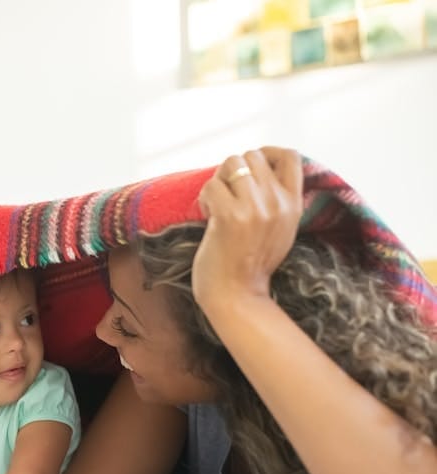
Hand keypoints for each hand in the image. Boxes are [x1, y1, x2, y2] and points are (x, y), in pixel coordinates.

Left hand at [193, 147, 303, 308]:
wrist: (237, 297)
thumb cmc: (250, 266)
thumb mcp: (280, 230)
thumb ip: (278, 201)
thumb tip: (261, 170)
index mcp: (293, 205)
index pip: (290, 156)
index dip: (266, 153)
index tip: (250, 168)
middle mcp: (278, 203)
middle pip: (253, 155)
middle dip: (233, 169)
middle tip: (225, 194)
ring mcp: (256, 209)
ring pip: (231, 163)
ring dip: (217, 180)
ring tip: (216, 204)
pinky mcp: (231, 217)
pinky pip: (212, 185)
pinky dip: (204, 197)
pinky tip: (207, 215)